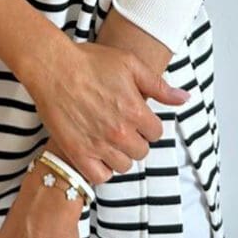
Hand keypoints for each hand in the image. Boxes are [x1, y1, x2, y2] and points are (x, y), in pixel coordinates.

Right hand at [27, 41, 190, 185]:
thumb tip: (184, 98)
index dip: (146, 123)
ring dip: (119, 154)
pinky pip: (100, 176)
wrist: (52, 67)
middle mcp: (119, 132)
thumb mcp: (130, 64)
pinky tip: (97, 152)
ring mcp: (98, 145)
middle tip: (119, 125)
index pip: (156, 133)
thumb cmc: (90, 61)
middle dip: (134, 139)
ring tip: (107, 137)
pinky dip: (101, 168)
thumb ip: (159, 86)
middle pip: (141, 151)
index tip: (134, 115)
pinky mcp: (78, 153)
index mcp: (135, 111)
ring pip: (123, 165)